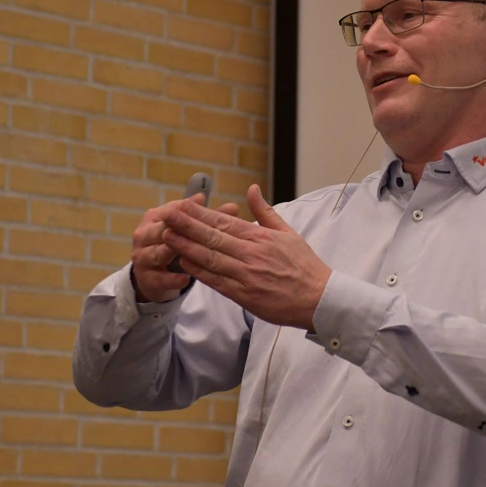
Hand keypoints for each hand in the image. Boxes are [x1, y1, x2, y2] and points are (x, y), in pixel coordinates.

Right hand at [130, 194, 238, 302]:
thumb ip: (208, 218)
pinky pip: (160, 278)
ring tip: (188, 253)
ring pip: (157, 253)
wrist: (155, 276)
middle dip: (179, 229)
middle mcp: (144, 235)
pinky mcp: (146, 278)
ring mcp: (142, 257)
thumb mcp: (189, 230)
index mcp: (154, 217)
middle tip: (195, 229)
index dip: (188, 208)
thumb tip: (233, 207)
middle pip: (161, 230)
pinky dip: (172, 279)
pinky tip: (186, 280)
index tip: (206, 204)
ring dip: (172, 253)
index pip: (171, 210)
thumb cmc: (176, 245)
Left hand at [162, 184, 331, 330]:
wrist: (319, 298)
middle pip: (213, 237)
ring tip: (167, 236)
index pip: (225, 222)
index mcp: (261, 237)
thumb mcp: (288, 232)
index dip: (200, 214)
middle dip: (187, 225)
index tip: (182, 205)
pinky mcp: (245, 295)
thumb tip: (252, 188)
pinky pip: (217, 282)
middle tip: (166, 215)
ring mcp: (247, 275)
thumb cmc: (304, 265)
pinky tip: (184, 263)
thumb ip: (266, 211)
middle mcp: (252, 254)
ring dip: (187, 247)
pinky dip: (199, 272)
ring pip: (211, 258)